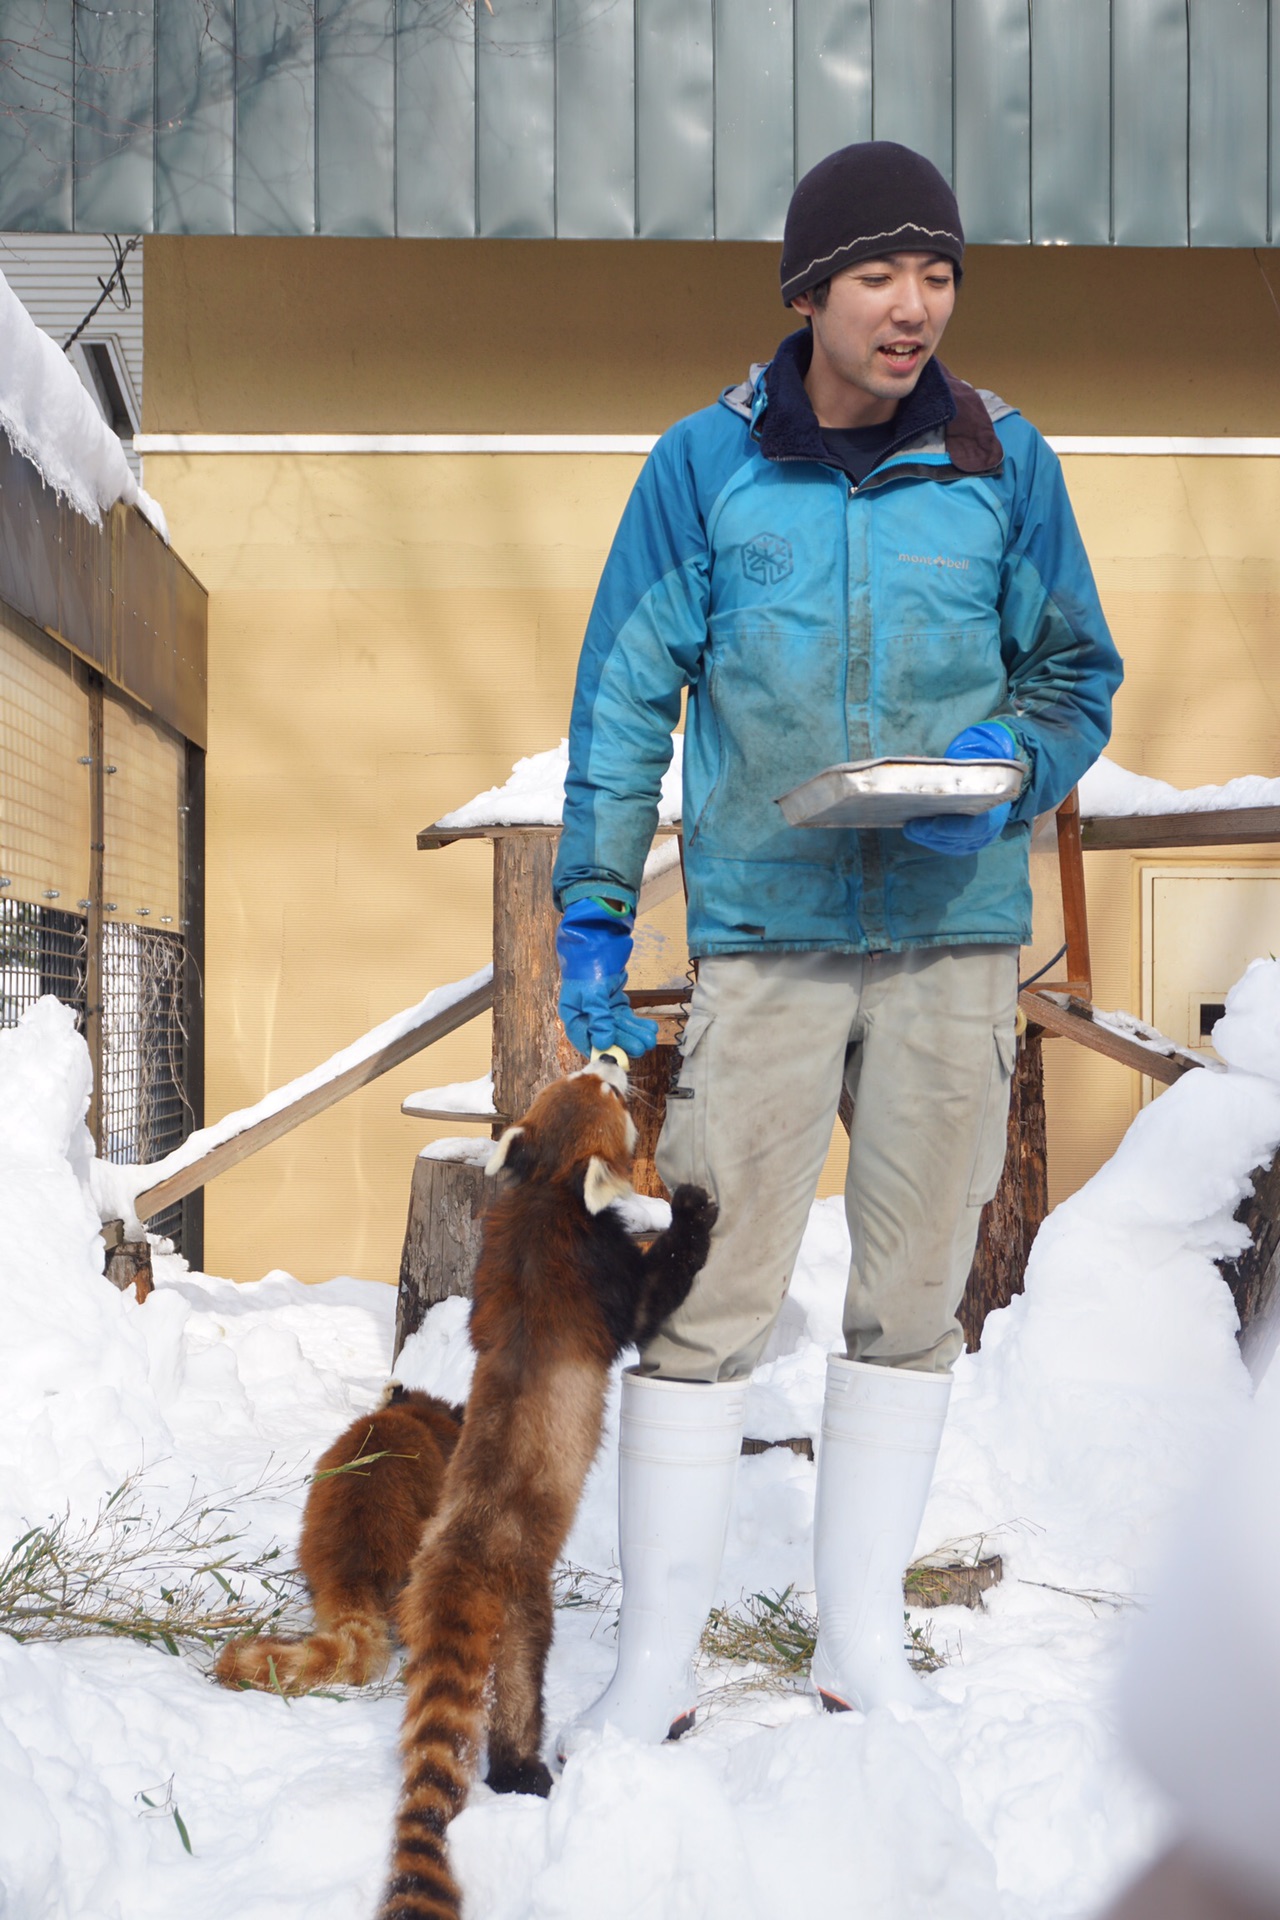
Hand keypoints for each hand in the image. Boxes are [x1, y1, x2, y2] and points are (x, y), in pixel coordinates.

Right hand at [555, 897, 659, 1058]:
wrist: (598, 937)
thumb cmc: (589, 962)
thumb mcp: (593, 991)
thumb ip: (599, 1017)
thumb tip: (603, 1042)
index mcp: (573, 1014)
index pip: (586, 1039)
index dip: (602, 1049)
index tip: (620, 1057)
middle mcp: (585, 1014)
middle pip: (606, 1035)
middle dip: (625, 1041)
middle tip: (642, 1047)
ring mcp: (600, 1009)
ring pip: (619, 1027)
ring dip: (634, 1033)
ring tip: (650, 1039)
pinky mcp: (612, 1002)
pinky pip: (625, 1017)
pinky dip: (636, 1023)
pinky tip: (649, 1028)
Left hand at [902, 722, 1019, 854]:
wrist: (992, 786)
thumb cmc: (978, 775)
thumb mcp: (969, 767)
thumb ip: (946, 767)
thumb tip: (911, 759)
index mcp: (996, 809)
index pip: (977, 826)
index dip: (955, 828)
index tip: (935, 824)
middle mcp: (989, 830)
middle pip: (959, 839)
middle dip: (932, 833)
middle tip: (911, 825)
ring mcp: (978, 840)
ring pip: (951, 845)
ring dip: (927, 838)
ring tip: (909, 828)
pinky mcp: (966, 845)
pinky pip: (947, 847)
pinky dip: (929, 840)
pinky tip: (914, 832)